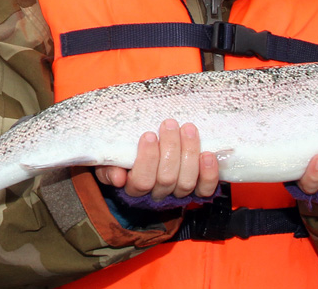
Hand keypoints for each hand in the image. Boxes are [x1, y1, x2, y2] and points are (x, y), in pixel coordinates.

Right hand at [95, 120, 218, 200]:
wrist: (148, 153)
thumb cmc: (126, 155)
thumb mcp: (110, 159)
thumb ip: (108, 167)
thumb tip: (118, 178)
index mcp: (134, 188)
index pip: (141, 181)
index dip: (147, 159)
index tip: (149, 134)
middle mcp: (158, 193)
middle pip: (166, 179)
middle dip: (170, 149)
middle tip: (169, 124)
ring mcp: (179, 192)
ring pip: (186, 182)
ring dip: (189, 153)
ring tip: (188, 129)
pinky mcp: (199, 189)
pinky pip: (206, 188)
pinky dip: (209, 173)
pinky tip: (208, 154)